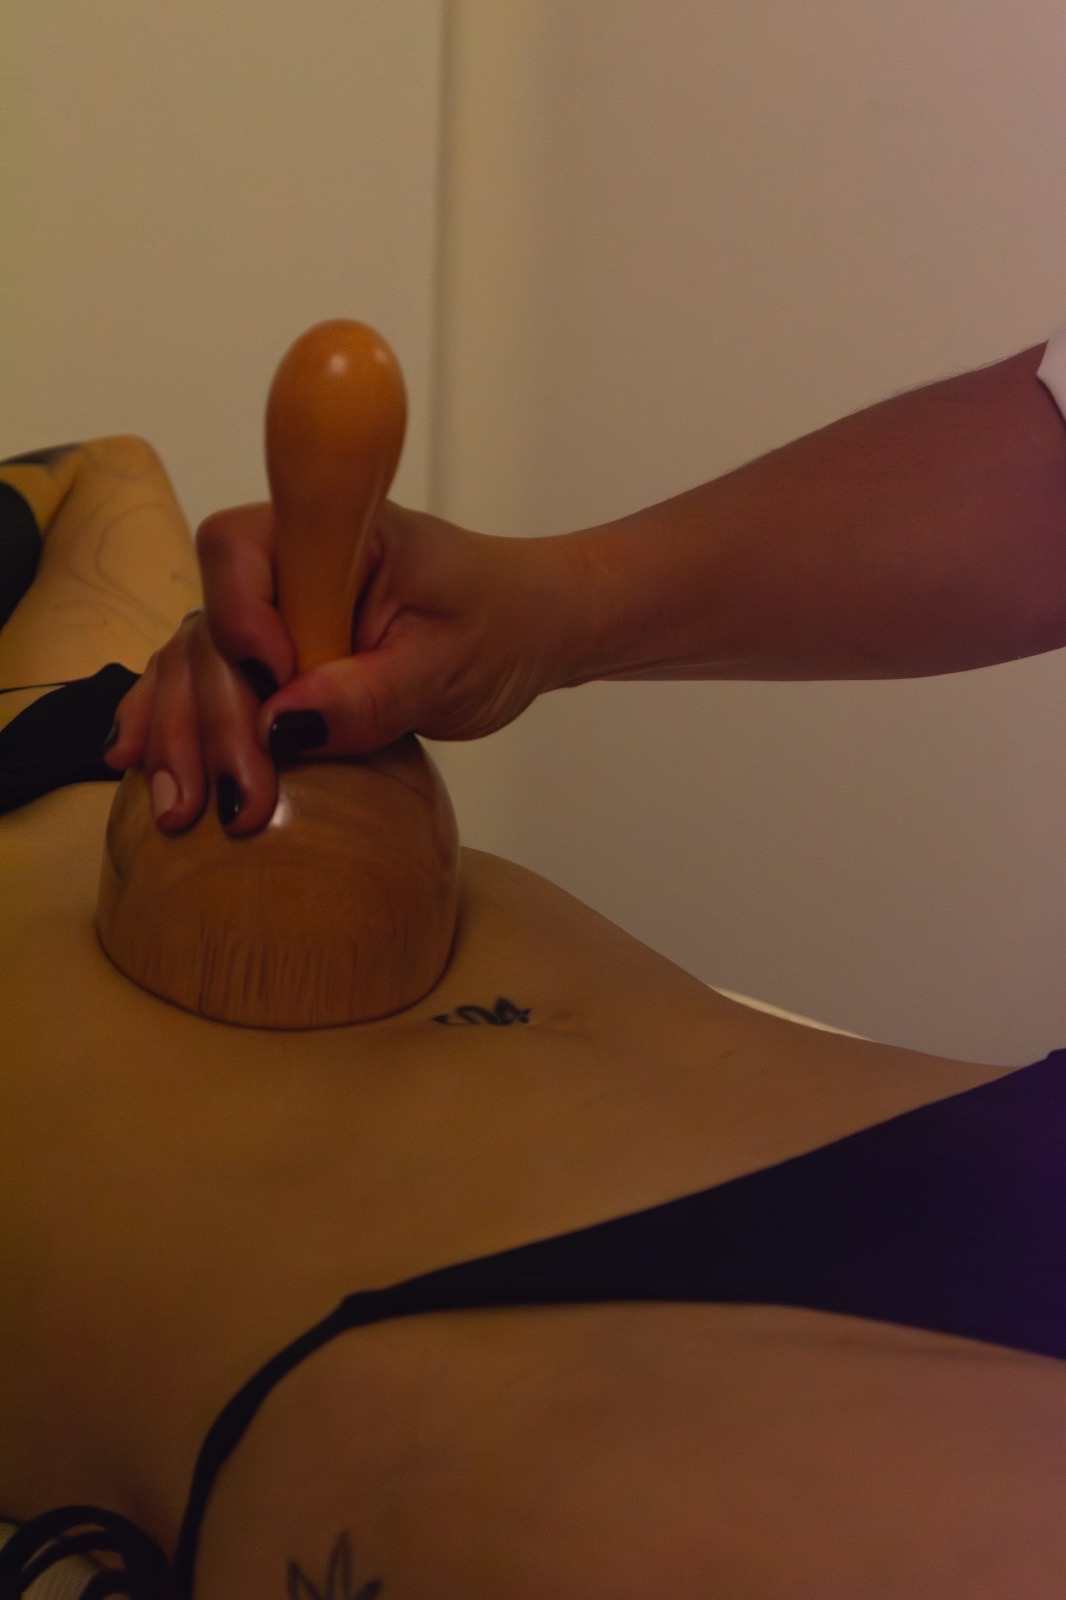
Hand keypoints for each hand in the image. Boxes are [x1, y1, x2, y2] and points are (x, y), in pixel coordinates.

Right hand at [104, 499, 578, 831]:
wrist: (531, 630)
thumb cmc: (503, 625)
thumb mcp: (448, 664)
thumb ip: (371, 694)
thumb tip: (281, 727)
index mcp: (329, 533)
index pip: (239, 552)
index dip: (241, 621)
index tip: (274, 682)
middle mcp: (283, 567)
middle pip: (210, 628)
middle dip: (212, 717)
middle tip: (237, 801)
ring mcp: (272, 615)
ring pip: (195, 663)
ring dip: (180, 735)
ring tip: (179, 812)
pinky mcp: (272, 662)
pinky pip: (205, 683)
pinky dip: (171, 721)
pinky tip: (137, 763)